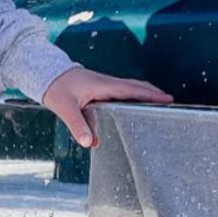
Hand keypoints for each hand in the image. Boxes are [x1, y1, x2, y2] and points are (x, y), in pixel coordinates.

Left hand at [41, 67, 172, 149]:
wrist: (46, 73)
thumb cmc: (56, 88)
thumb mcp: (65, 107)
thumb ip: (77, 124)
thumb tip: (89, 143)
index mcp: (103, 85)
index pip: (132, 90)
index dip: (151, 95)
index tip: (168, 100)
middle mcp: (107, 83)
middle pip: (136, 87)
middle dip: (153, 94)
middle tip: (170, 104)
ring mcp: (104, 85)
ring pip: (129, 89)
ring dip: (144, 95)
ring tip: (158, 106)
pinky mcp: (99, 89)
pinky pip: (121, 92)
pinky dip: (132, 97)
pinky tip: (134, 108)